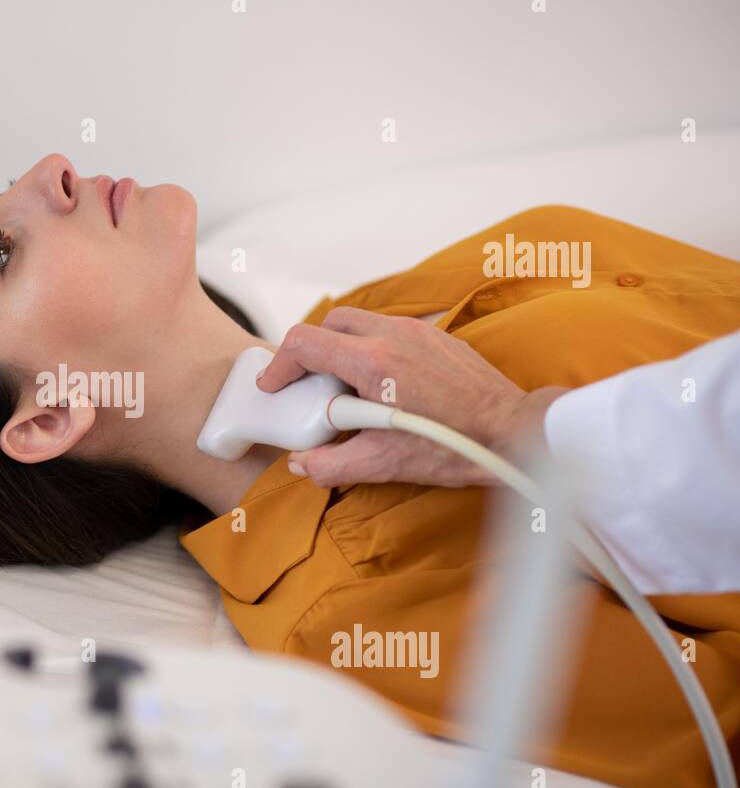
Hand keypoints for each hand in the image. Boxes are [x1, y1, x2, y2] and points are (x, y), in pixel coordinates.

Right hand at [256, 307, 568, 486]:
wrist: (512, 433)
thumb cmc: (454, 445)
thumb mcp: (384, 464)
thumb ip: (332, 464)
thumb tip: (302, 464)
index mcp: (372, 363)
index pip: (305, 343)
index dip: (280, 365)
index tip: (276, 387)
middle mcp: (392, 335)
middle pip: (328, 323)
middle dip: (309, 352)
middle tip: (306, 387)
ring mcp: (417, 331)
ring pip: (359, 323)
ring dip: (341, 349)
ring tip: (345, 389)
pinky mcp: (435, 336)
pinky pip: (389, 330)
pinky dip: (371, 350)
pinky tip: (381, 385)